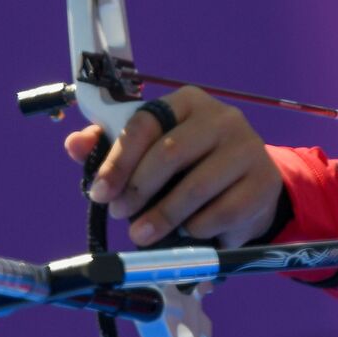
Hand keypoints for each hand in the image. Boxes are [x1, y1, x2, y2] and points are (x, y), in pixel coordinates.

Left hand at [64, 86, 283, 247]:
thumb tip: (74, 144)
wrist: (250, 186)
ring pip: (196, 186)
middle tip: (121, 214)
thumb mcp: (152, 151)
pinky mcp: (262, 182)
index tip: (101, 192)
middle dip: (138, 190)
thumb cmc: (192, 165)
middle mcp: (222, 118)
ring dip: (162, 216)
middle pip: (170, 152)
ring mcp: (247, 148)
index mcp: (187, 102)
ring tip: (141, 234)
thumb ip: (111, 147)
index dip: (117, 160)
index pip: (145, 122)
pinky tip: (185, 232)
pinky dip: (195, 228)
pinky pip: (221, 212)